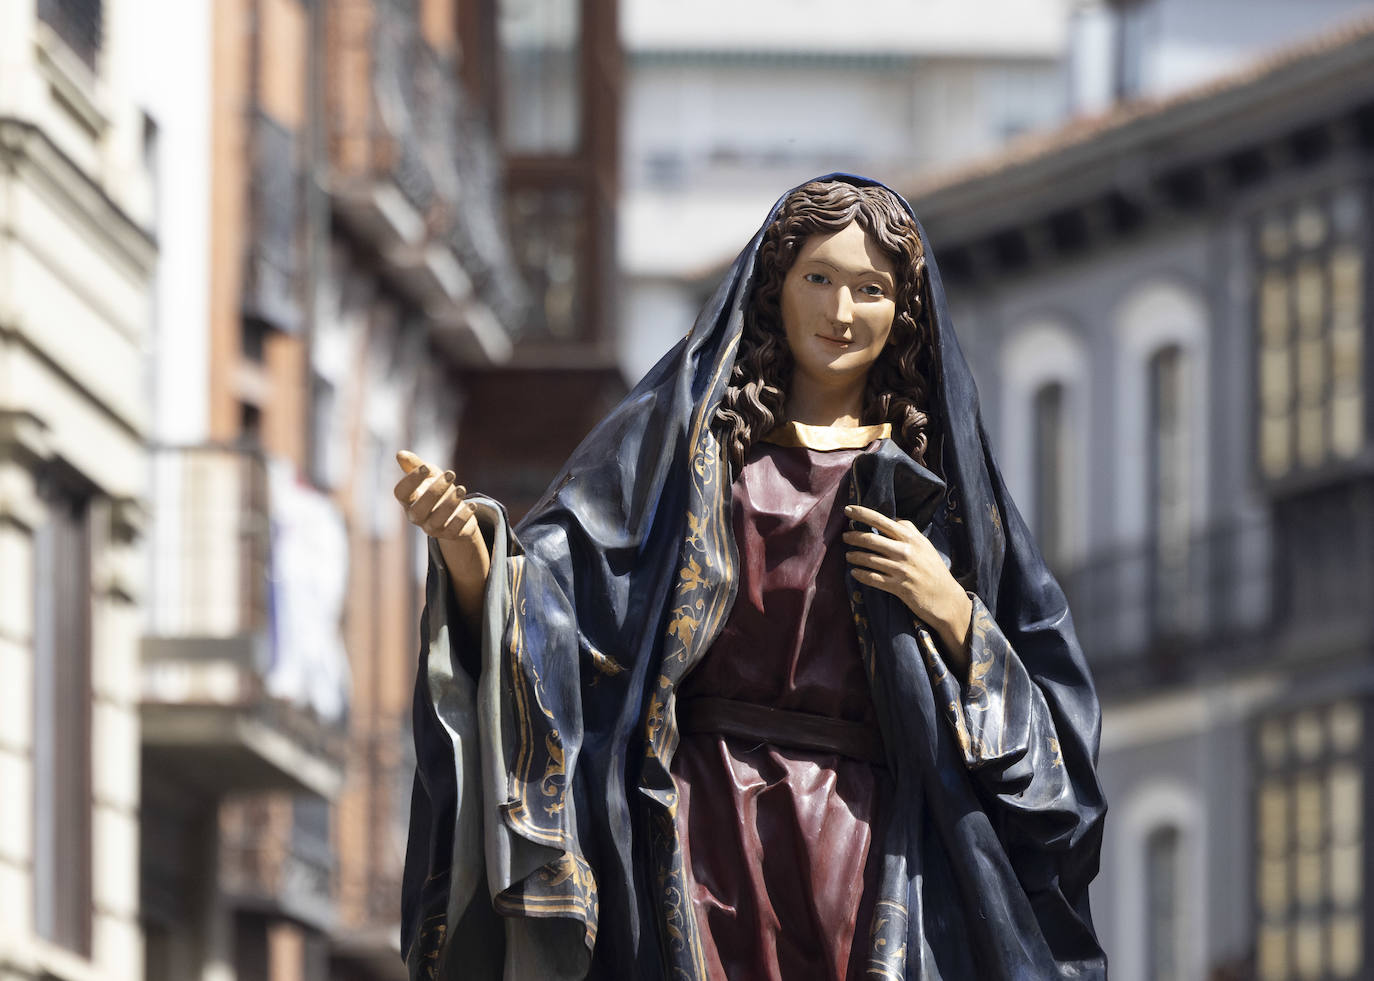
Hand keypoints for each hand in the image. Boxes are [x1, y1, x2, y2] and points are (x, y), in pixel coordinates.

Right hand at [394, 450, 477, 541]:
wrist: (455, 510)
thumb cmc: (438, 488)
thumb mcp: (429, 474)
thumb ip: (414, 464)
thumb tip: (400, 454)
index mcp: (408, 500)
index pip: (401, 493)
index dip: (411, 480)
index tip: (426, 467)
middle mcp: (417, 516)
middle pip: (418, 509)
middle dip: (435, 491)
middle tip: (451, 474)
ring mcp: (432, 528)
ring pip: (437, 521)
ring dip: (450, 504)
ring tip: (462, 488)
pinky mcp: (450, 534)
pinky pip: (454, 530)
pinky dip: (463, 517)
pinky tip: (472, 505)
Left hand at [842, 504, 972, 666]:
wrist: (946, 598)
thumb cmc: (934, 569)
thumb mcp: (925, 545)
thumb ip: (910, 531)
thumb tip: (893, 520)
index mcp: (912, 538)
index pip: (882, 521)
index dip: (863, 513)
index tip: (848, 510)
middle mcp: (906, 551)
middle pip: (871, 539)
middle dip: (853, 536)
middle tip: (844, 536)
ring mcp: (902, 570)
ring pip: (869, 559)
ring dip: (854, 556)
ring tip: (848, 555)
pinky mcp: (899, 587)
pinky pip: (873, 578)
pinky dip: (861, 575)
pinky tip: (854, 572)